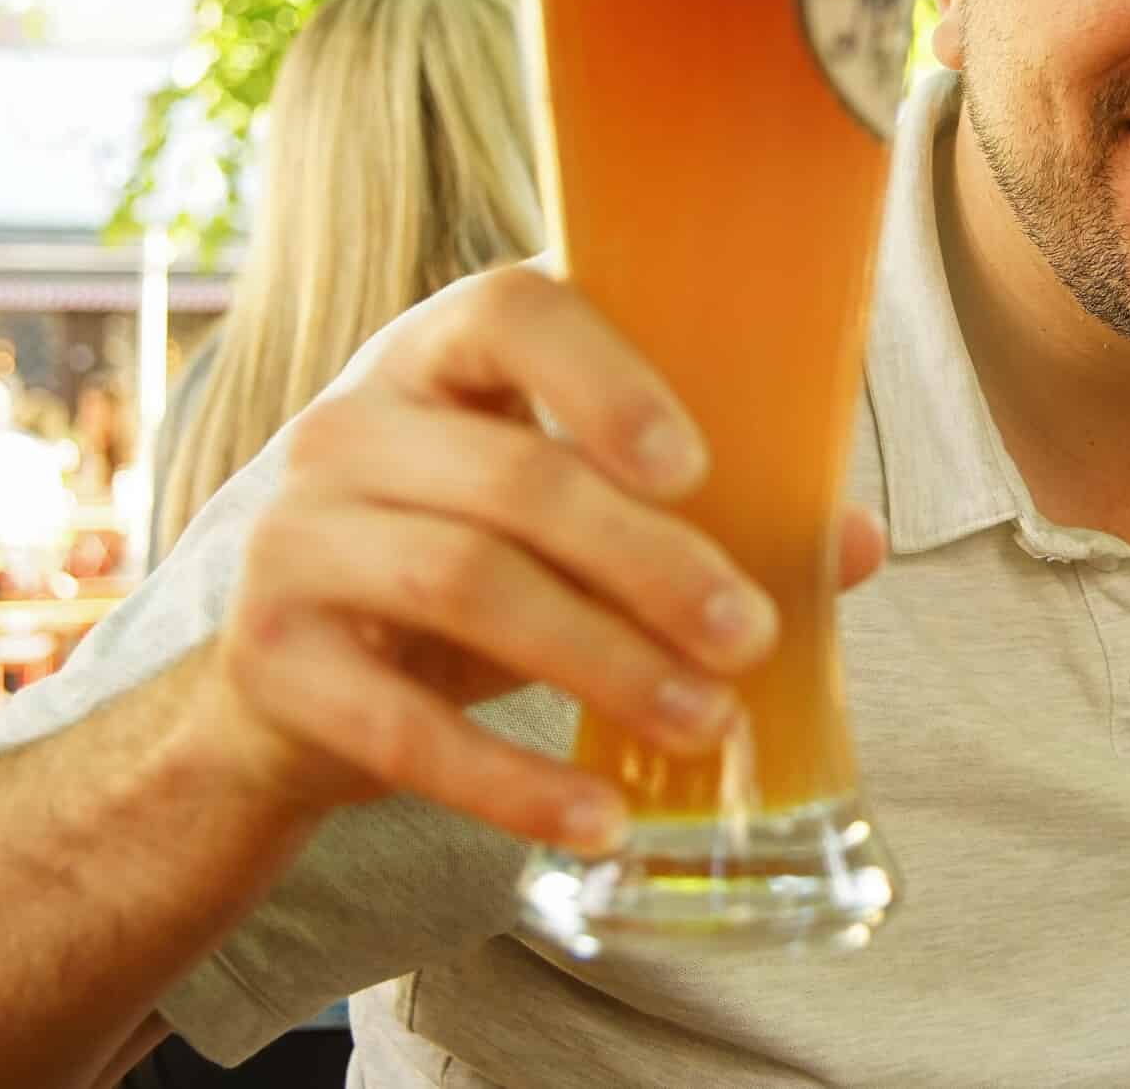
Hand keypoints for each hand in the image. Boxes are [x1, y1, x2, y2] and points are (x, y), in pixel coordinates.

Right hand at [194, 266, 886, 852]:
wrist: (281, 689)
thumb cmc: (460, 564)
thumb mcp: (562, 521)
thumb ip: (699, 514)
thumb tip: (860, 542)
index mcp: (435, 358)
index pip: (509, 311)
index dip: (604, 380)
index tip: (695, 466)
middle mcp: (348, 427)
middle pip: (513, 479)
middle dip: (651, 562)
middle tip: (752, 633)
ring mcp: (293, 540)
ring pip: (466, 586)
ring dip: (603, 662)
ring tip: (708, 720)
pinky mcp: (269, 660)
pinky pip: (401, 727)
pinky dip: (511, 781)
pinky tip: (600, 817)